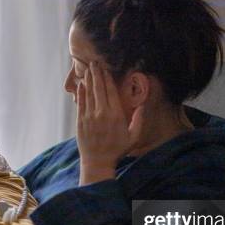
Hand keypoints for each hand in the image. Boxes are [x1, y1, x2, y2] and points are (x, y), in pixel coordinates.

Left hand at [77, 62, 143, 184]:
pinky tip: (82, 84)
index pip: (111, 91)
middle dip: (97, 74)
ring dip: (88, 80)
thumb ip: (139, 120)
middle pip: (99, 88)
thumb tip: (143, 105)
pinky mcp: (80, 121)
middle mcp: (102, 113)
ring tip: (88, 68)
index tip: (106, 69)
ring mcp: (90, 116)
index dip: (107, 78)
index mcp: (116, 115)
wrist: (98, 162)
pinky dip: (81, 92)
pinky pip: (81, 103)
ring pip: (89, 93)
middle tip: (95, 62)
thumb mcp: (133, 137)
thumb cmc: (117, 150)